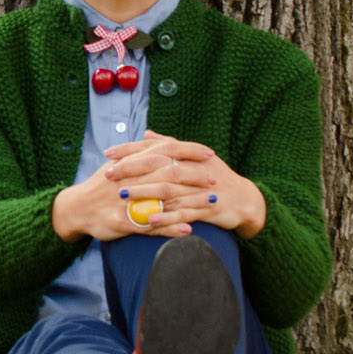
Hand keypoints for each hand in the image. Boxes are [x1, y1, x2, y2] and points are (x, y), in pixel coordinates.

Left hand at [97, 132, 265, 238]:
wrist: (244, 200)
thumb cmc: (216, 178)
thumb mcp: (194, 158)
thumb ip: (169, 145)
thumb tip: (147, 133)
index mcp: (187, 155)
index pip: (155, 148)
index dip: (130, 150)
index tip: (108, 153)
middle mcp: (193, 168)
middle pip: (157, 166)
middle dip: (130, 170)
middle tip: (107, 174)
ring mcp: (199, 189)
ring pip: (167, 190)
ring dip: (142, 193)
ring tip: (121, 196)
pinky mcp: (206, 209)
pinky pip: (182, 214)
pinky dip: (165, 217)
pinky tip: (147, 220)